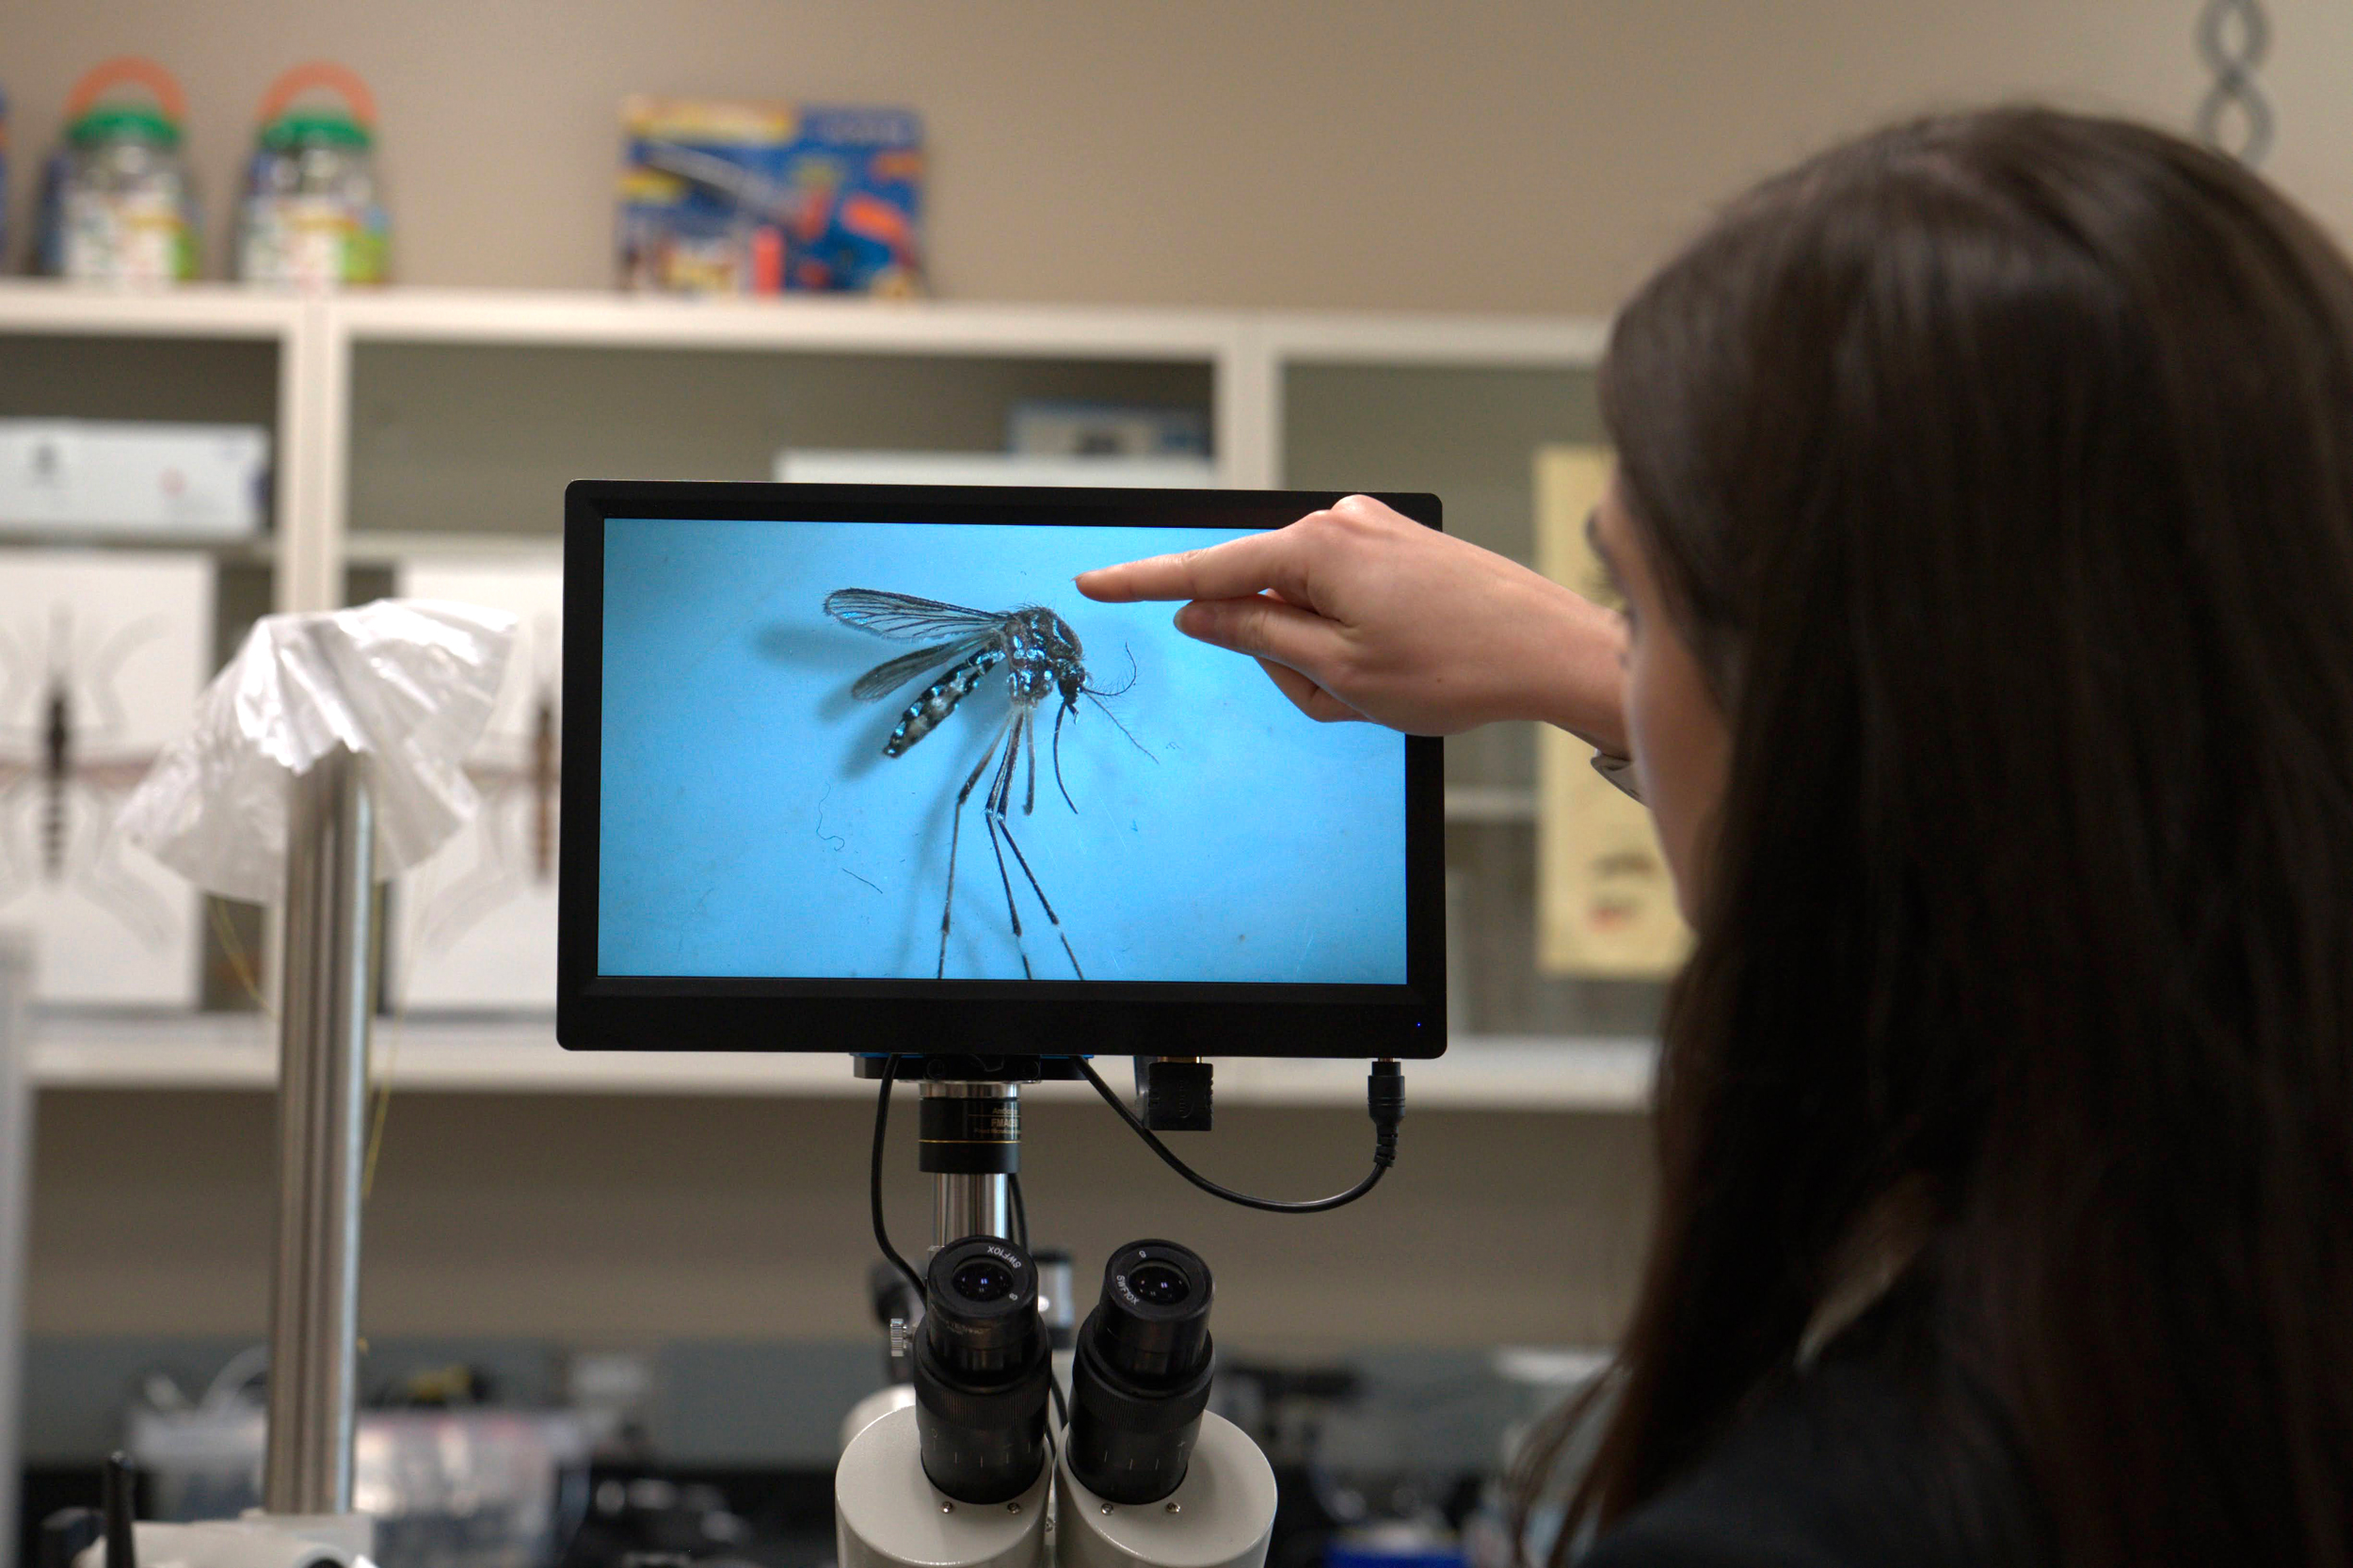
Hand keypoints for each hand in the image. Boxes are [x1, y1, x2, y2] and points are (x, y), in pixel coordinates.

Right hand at [1076, 494, 1627, 747]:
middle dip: (1282, 655)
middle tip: (1340, 697)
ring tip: (1383, 687)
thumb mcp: (1337, 672)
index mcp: (1315, 547)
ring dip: (1322, 657)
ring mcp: (1373, 529)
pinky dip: (1351, 642)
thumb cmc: (1457, 667)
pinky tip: (1400, 667)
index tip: (1093, 581)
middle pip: (1260, 595)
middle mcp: (1340, 522)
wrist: (1554, 652)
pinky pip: (1341, 598)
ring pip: (1303, 604)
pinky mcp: (1398, 546)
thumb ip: (1255, 637)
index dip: (1143, 581)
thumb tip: (1200, 612)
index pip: (1205, 567)